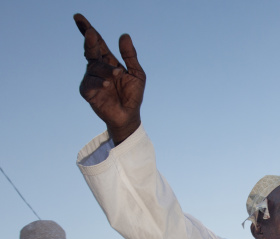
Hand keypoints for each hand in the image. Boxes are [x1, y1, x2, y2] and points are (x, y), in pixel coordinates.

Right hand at [74, 13, 144, 143]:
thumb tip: (124, 35)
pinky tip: (106, 84)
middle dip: (90, 41)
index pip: (97, 43)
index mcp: (108, 61)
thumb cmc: (132, 95)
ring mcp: (91, 79)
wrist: (129, 116)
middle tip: (91, 34)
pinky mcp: (88, 92)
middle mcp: (97, 68)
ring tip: (117, 75)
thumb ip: (130, 56)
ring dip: (106, 70)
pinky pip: (90, 83)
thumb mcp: (137, 73)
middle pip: (90, 50)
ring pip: (94, 67)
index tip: (78, 17)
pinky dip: (98, 82)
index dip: (88, 30)